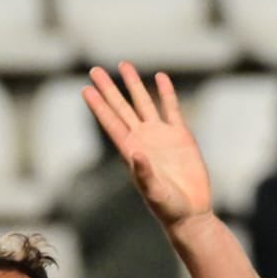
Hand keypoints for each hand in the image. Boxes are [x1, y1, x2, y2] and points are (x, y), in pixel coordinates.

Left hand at [83, 63, 211, 227]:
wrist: (190, 212)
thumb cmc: (168, 208)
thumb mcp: (154, 193)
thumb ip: (144, 174)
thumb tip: (137, 153)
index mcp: (131, 151)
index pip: (111, 123)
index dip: (99, 106)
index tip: (86, 89)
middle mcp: (143, 140)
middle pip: (122, 108)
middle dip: (108, 89)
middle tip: (94, 70)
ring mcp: (162, 136)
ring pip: (144, 104)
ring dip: (134, 85)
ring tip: (124, 65)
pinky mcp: (181, 137)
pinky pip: (172, 109)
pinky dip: (166, 93)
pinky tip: (161, 77)